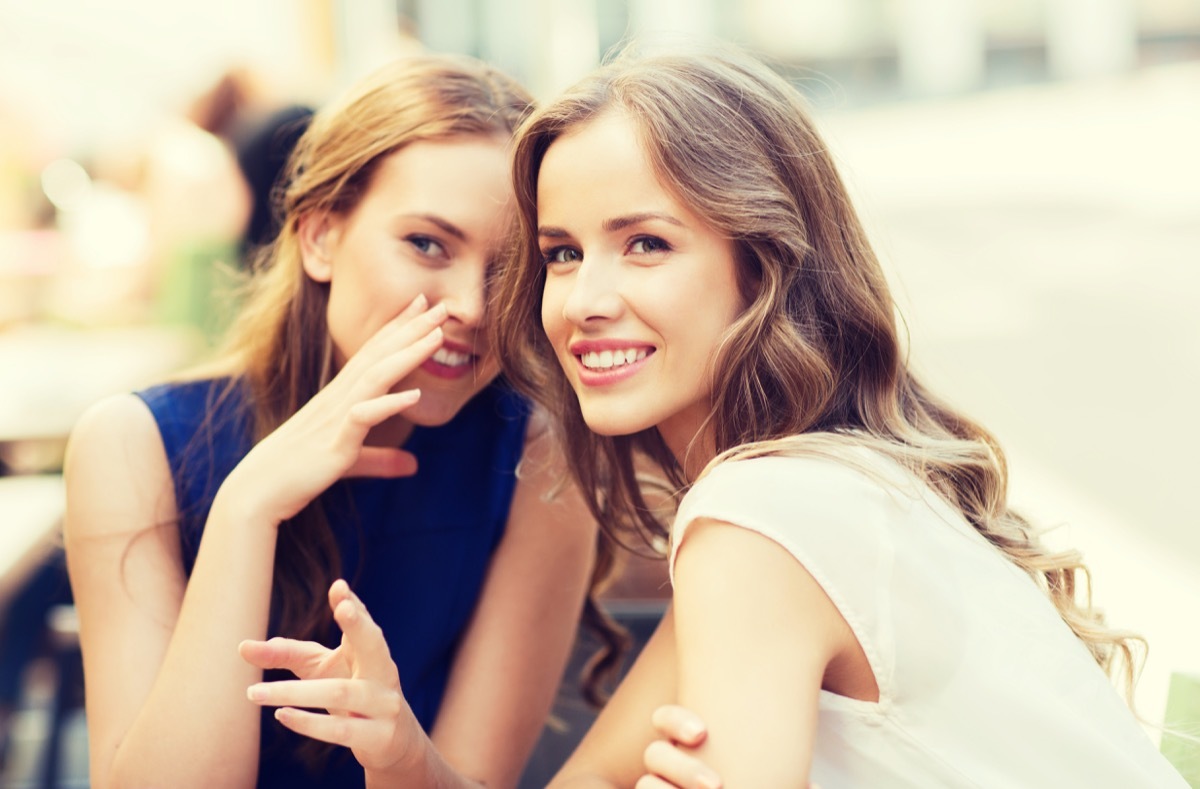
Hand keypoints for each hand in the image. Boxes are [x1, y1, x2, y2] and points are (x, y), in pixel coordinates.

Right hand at [231, 294, 446, 523]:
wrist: (257, 492)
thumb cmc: (297, 473)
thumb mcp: (348, 463)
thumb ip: (381, 460)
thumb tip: (413, 466)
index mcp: (338, 397)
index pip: (371, 353)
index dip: (397, 327)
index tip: (421, 304)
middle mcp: (337, 398)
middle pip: (378, 354)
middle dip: (411, 328)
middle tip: (441, 305)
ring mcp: (335, 417)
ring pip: (376, 376)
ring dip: (408, 354)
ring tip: (438, 335)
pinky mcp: (334, 443)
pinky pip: (362, 417)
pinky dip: (389, 404)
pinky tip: (414, 395)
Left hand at [240, 580, 422, 772]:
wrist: (394, 741)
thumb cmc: (352, 694)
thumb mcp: (321, 670)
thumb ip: (287, 655)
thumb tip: (242, 647)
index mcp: (371, 651)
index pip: (362, 623)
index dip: (353, 606)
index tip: (338, 587)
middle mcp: (384, 672)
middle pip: (373, 644)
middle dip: (359, 625)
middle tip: (344, 607)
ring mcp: (385, 704)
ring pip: (340, 693)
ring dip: (295, 693)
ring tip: (253, 692)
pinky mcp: (379, 736)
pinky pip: (340, 731)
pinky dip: (308, 723)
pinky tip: (280, 714)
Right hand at [638, 706, 819, 788]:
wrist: (734, 786)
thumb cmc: (758, 783)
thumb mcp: (775, 777)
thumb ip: (786, 774)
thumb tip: (814, 785)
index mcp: (688, 743)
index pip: (664, 719)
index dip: (675, 721)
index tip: (701, 733)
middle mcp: (668, 765)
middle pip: (654, 754)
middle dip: (683, 767)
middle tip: (717, 784)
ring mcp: (662, 785)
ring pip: (646, 784)